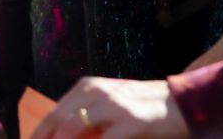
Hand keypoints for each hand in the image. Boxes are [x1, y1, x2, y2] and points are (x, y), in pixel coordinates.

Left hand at [35, 77, 186, 138]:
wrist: (184, 102)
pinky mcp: (132, 122)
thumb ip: (87, 116)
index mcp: (87, 88)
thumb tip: (60, 134)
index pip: (53, 113)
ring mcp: (113, 106)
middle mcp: (95, 92)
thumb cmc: (144, 108)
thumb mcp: (110, 104)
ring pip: (73, 129)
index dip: (39, 133)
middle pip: (58, 121)